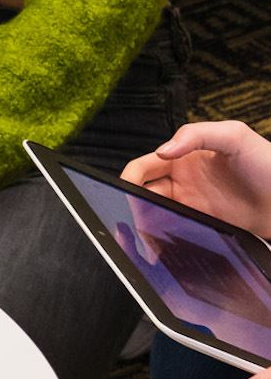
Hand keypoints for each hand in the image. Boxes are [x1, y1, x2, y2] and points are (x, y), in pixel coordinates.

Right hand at [122, 121, 270, 236]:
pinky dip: (162, 237)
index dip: (129, 177)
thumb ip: (195, 134)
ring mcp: (193, 206)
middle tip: (126, 215)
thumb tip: (162, 151)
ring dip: (145, 222)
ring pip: (155, 214)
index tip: (122, 189)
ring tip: (139, 234)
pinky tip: (159, 244)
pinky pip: (175, 231)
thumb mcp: (234, 135)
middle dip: (130, 202)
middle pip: (143, 193)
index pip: (143, 166)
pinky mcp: (204, 226)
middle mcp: (183, 182)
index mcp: (182, 157)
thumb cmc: (268, 163)